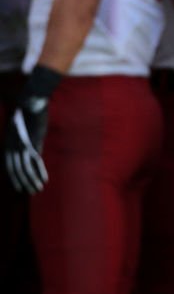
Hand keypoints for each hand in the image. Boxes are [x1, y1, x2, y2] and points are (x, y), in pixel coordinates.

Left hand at [4, 65, 60, 193]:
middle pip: (15, 169)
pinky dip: (39, 171)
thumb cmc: (30, 112)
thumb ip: (29, 142)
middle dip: (22, 182)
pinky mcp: (31, 141)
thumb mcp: (27, 129)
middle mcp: (12, 145)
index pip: (9, 165)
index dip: (14, 177)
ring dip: (31, 180)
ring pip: (24, 168)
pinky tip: (44, 180)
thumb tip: (35, 153)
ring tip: (36, 190)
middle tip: (29, 192)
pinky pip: (35, 160)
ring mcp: (21, 144)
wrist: (31, 100)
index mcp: (9, 142)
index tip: (19, 187)